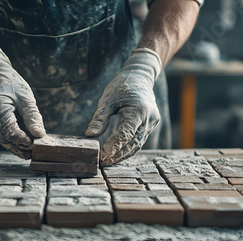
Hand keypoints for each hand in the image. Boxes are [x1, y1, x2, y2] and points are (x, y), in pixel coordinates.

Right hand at [0, 43, 44, 158]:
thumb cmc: (10, 83)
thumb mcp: (25, 98)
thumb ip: (32, 117)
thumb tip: (39, 135)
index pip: (10, 132)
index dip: (23, 141)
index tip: (35, 144)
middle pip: (4, 139)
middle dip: (20, 146)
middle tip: (34, 151)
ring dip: (13, 144)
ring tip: (28, 148)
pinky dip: (5, 138)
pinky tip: (17, 140)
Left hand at [86, 48, 161, 165]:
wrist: (141, 76)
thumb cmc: (122, 85)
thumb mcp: (108, 99)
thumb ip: (100, 118)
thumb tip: (89, 135)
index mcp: (139, 110)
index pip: (126, 133)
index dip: (114, 146)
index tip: (102, 156)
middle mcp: (149, 119)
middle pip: (133, 143)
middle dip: (117, 154)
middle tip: (102, 163)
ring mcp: (153, 123)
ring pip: (137, 144)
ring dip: (123, 154)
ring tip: (107, 162)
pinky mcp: (151, 125)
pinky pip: (139, 140)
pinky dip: (128, 148)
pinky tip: (116, 154)